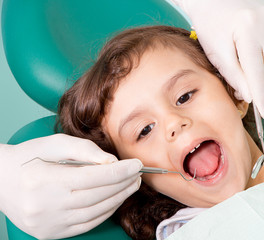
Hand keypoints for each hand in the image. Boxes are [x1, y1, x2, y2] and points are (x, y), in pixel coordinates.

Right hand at [0, 134, 142, 238]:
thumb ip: (85, 149)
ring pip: (95, 212)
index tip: (137, 164)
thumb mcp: (54, 143)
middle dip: (123, 184)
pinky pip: (86, 225)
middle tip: (138, 175)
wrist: (1, 181)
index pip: (94, 177)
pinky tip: (115, 200)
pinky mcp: (50, 233)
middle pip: (98, 195)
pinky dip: (105, 212)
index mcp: (45, 179)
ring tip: (131, 186)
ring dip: (118, 199)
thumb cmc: (30, 158)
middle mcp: (45, 205)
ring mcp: (48, 223)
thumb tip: (112, 162)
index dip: (120, 171)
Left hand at [171, 0, 263, 118]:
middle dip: (257, 82)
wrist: (216, 1)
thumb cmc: (212, 27)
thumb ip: (234, 76)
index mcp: (248, 29)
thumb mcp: (217, 53)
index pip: (256, 71)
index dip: (261, 95)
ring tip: (247, 63)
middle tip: (242, 85)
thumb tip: (251, 97)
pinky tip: (258, 55)